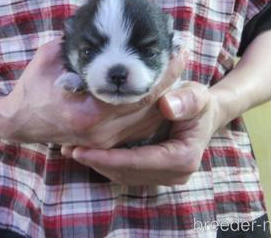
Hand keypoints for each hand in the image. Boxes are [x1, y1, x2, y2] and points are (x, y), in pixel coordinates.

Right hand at [0, 38, 187, 147]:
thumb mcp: (50, 57)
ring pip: (149, 120)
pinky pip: (139, 128)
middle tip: (182, 54)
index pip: (139, 91)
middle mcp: (102, 132)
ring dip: (166, 94)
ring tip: (177, 69)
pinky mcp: (106, 143)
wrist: (19, 122)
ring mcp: (105, 141)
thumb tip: (104, 25)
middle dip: (170, 78)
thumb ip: (79, 44)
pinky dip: (153, 109)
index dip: (163, 69)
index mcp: (89, 111)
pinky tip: (160, 89)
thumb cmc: (33, 88)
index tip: (176, 48)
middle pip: (151, 106)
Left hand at [65, 82, 224, 184]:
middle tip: (67, 148)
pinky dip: (103, 161)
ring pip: (122, 175)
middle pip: (127, 173)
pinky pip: (123, 171)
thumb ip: (186, 100)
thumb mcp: (196, 94)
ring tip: (69, 148)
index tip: (82, 150)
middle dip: (96, 162)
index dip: (108, 158)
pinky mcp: (152, 173)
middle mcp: (174, 174)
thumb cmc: (197, 101)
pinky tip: (84, 149)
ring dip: (96, 163)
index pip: (139, 162)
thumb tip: (167, 106)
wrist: (202, 113)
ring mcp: (162, 176)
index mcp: (183, 158)